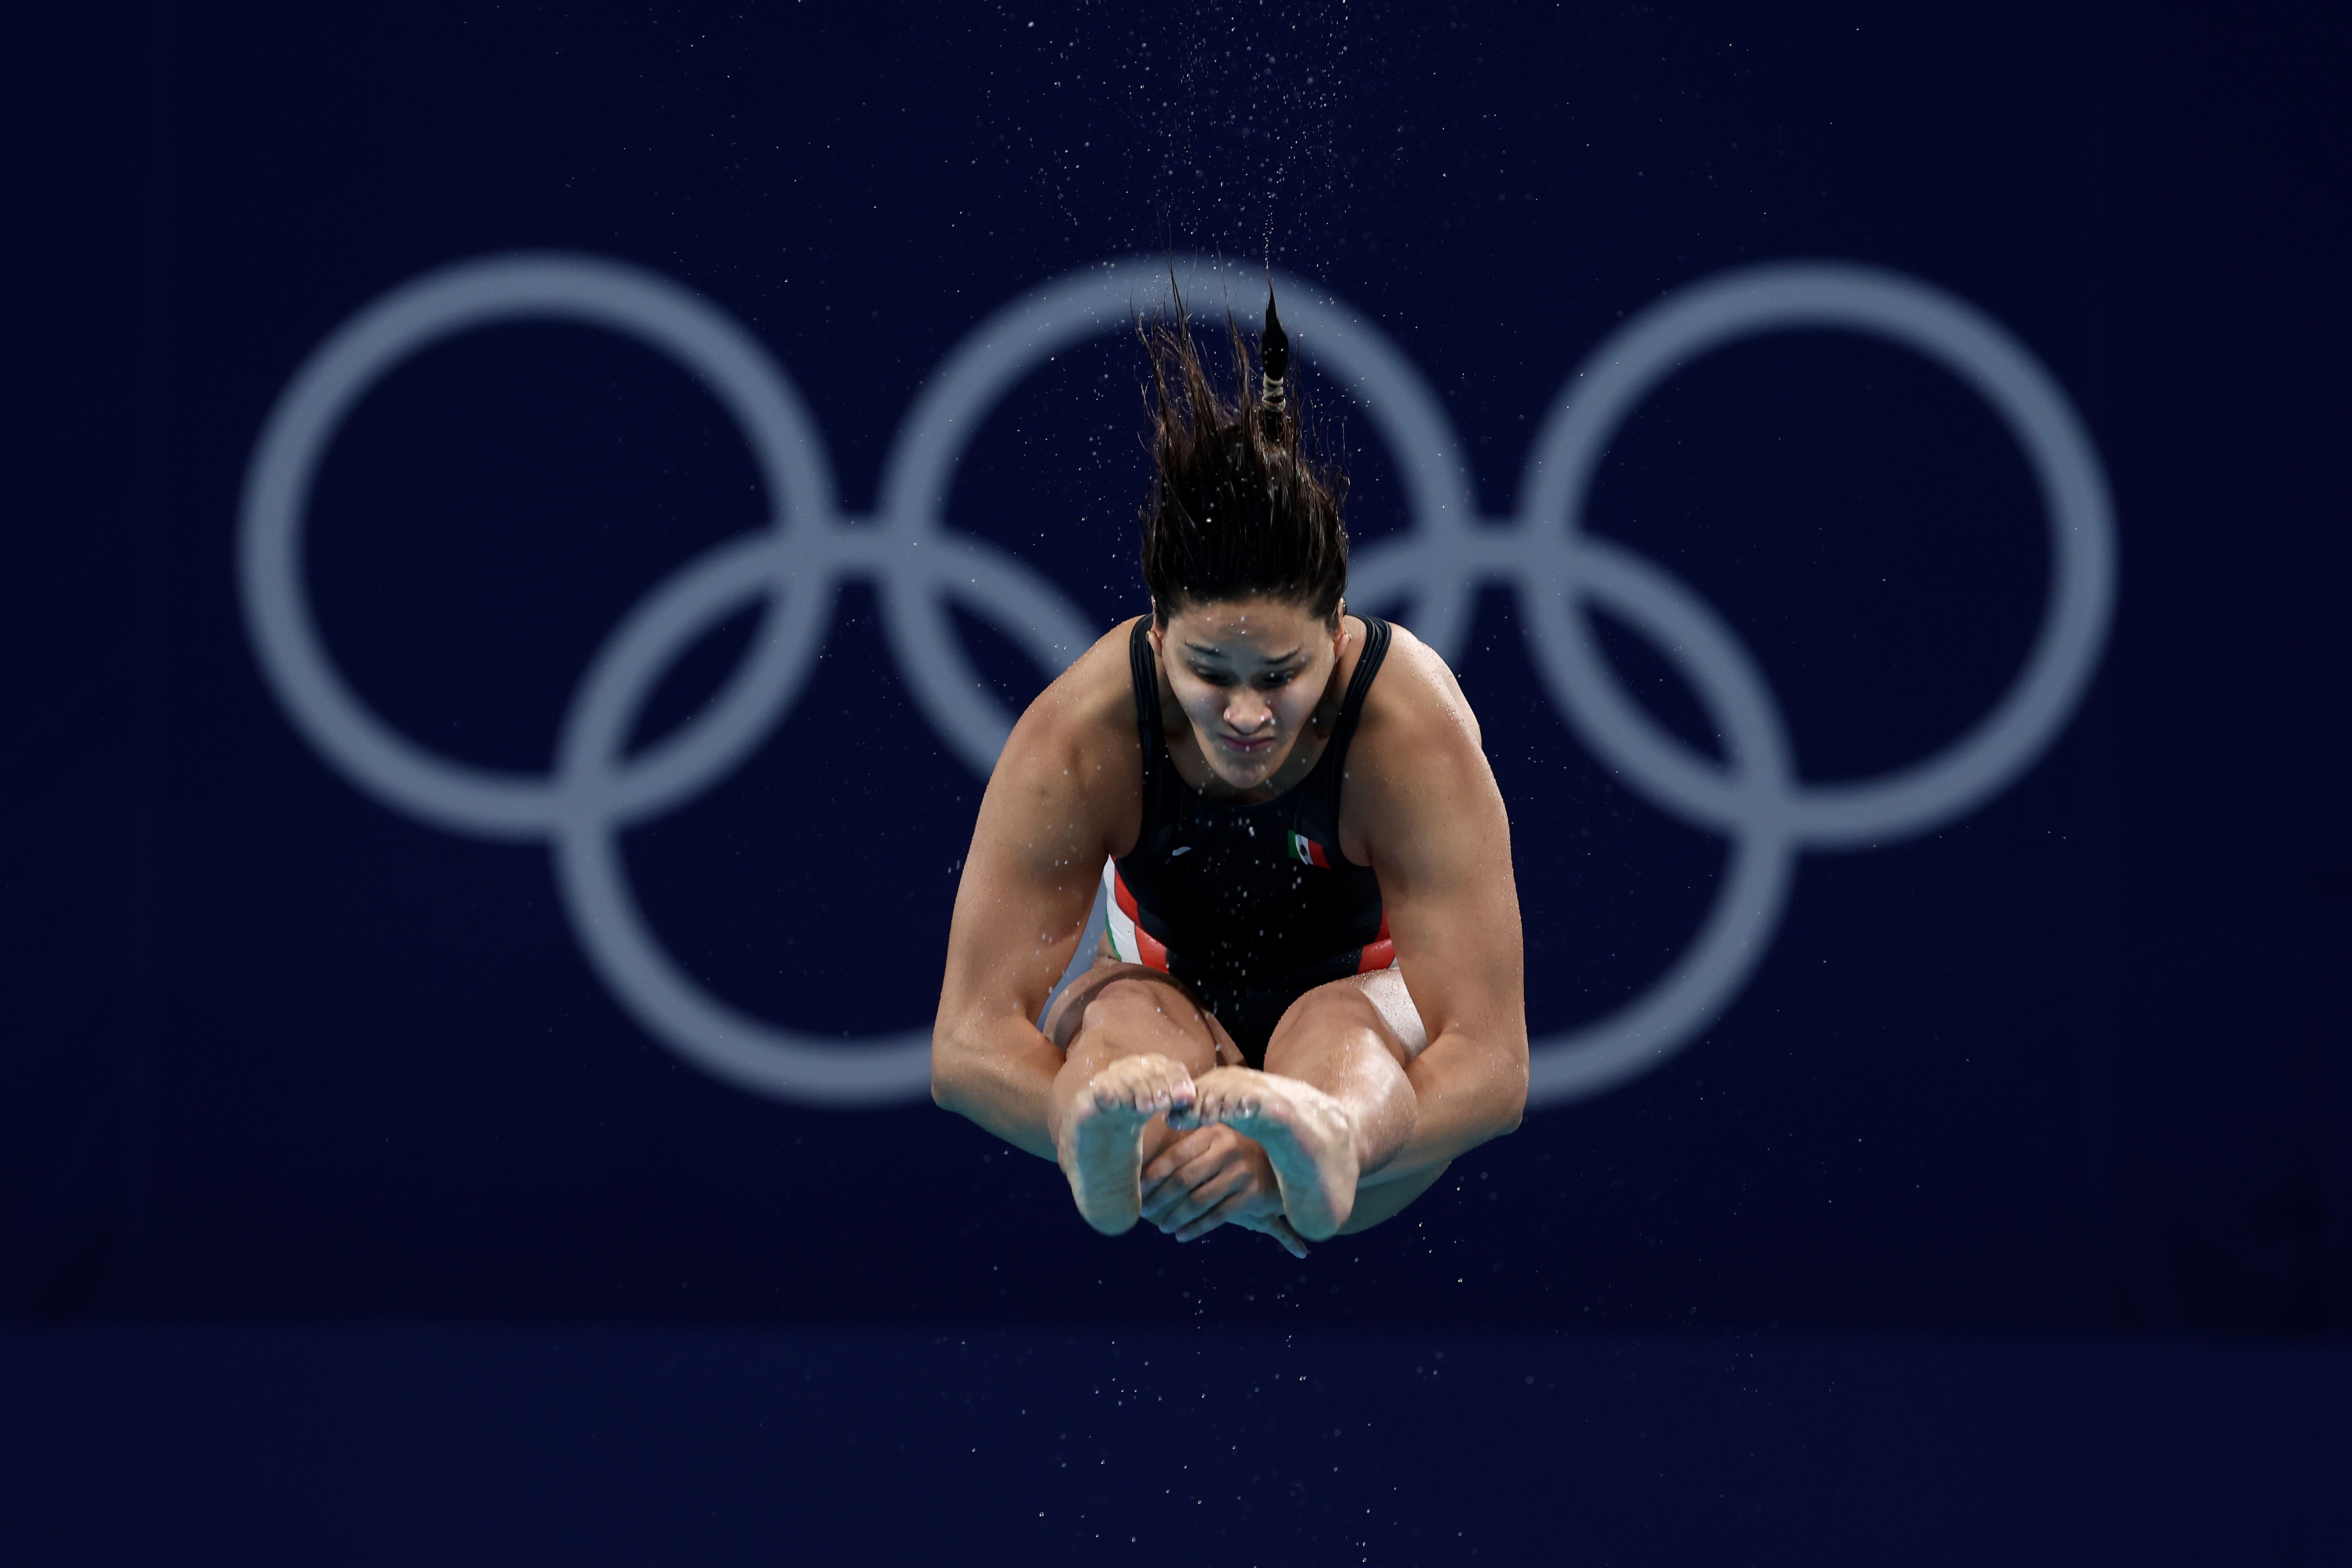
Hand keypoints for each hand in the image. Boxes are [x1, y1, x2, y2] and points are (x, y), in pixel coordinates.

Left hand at [1139, 1124, 1307, 1256]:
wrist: (1281, 1163)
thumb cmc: (1234, 1154)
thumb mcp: (1215, 1141)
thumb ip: (1188, 1145)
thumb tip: (1142, 1162)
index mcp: (1213, 1133)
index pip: (1176, 1155)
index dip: (1154, 1174)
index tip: (1139, 1190)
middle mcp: (1228, 1150)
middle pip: (1185, 1179)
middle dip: (1161, 1199)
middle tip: (1145, 1212)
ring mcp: (1242, 1172)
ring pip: (1200, 1200)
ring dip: (1176, 1217)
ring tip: (1163, 1227)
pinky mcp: (1253, 1195)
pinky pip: (1218, 1216)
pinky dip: (1196, 1228)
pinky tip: (1182, 1235)